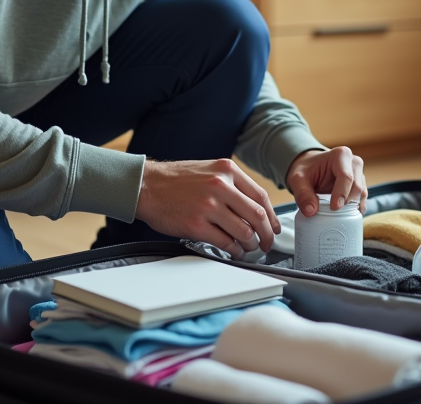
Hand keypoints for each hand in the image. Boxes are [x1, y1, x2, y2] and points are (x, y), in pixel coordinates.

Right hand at [134, 159, 280, 258]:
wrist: (146, 185)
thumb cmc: (176, 180)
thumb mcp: (208, 170)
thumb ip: (231, 184)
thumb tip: (254, 207)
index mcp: (226, 170)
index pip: (260, 196)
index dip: (272, 216)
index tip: (274, 226)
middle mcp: (220, 185)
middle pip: (257, 215)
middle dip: (267, 234)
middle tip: (267, 243)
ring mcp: (208, 205)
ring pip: (244, 231)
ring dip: (251, 245)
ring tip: (249, 249)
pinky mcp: (196, 225)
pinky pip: (225, 242)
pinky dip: (235, 251)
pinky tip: (234, 251)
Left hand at [286, 146, 366, 215]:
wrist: (310, 168)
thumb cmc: (306, 170)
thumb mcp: (298, 179)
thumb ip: (303, 194)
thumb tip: (311, 211)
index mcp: (341, 155)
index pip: (346, 176)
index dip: (341, 194)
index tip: (334, 208)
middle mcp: (354, 163)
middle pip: (357, 186)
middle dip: (347, 202)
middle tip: (334, 213)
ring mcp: (359, 175)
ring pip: (361, 194)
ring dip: (352, 207)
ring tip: (339, 216)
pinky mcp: (360, 186)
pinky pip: (362, 200)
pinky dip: (355, 209)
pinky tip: (345, 216)